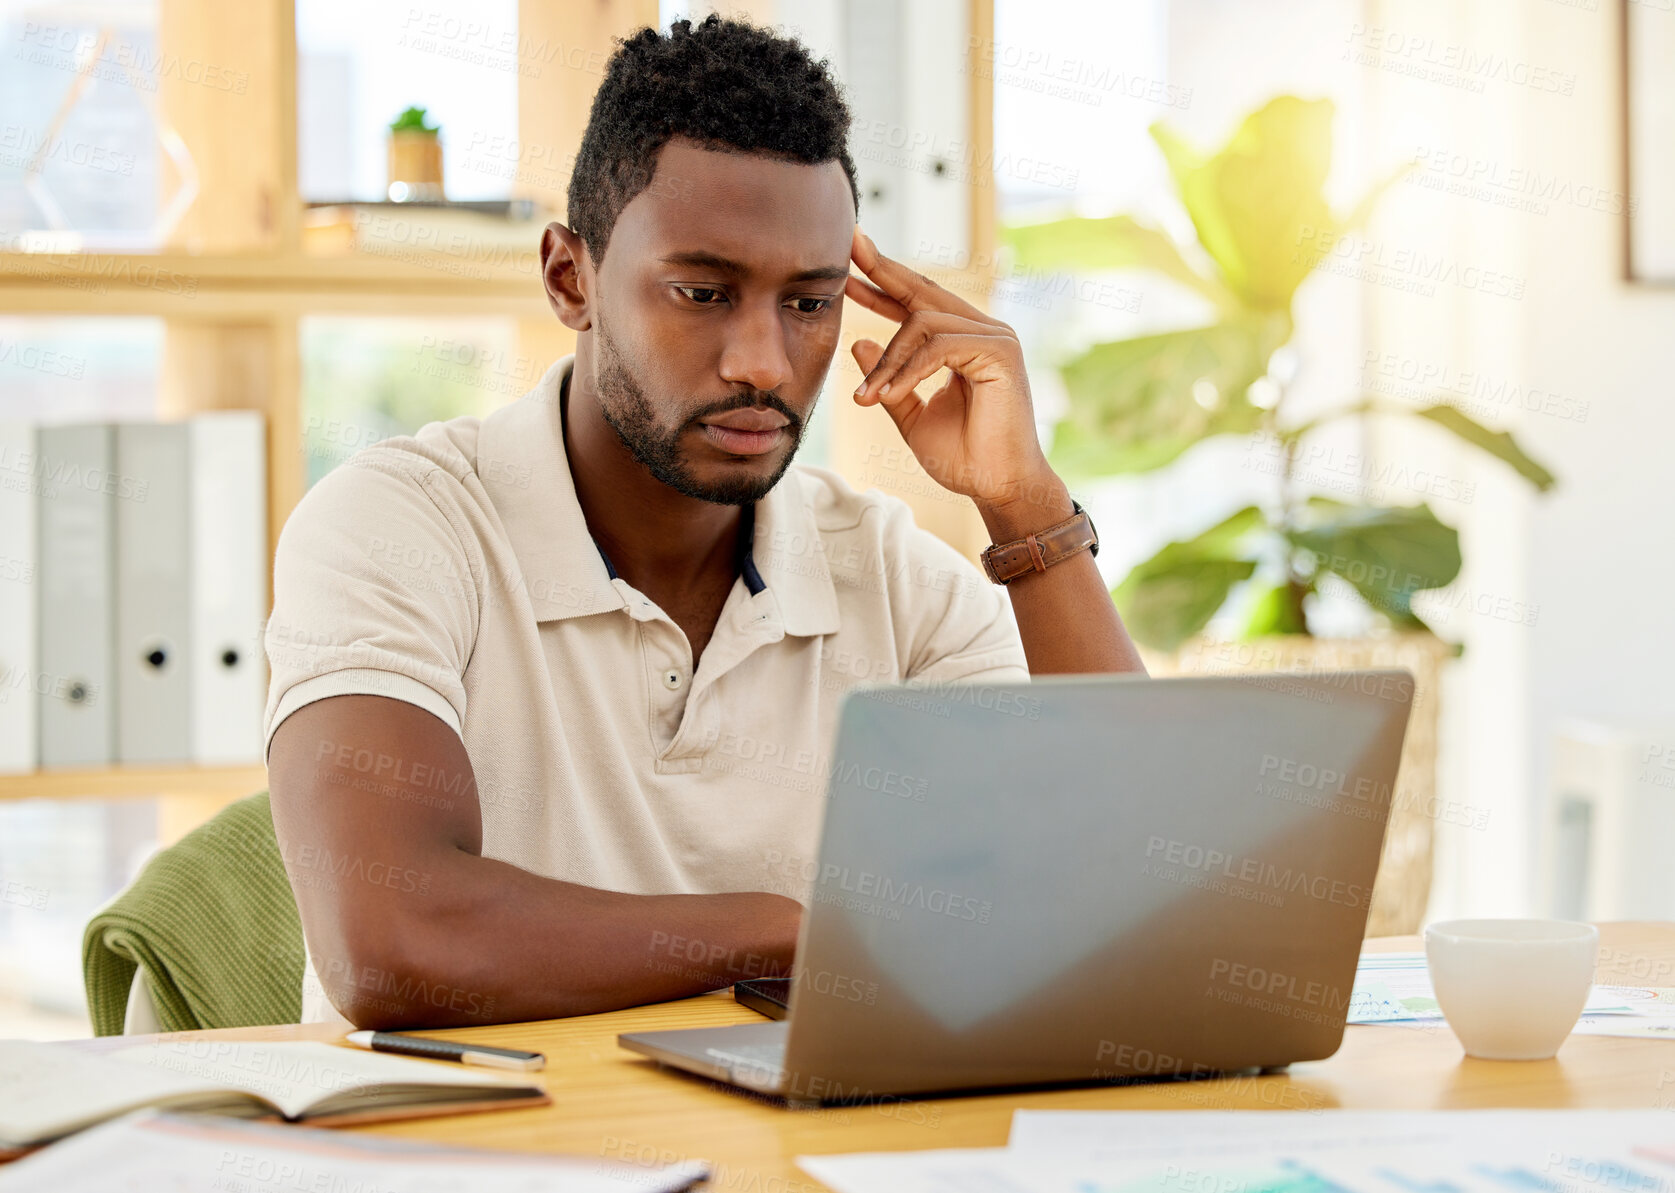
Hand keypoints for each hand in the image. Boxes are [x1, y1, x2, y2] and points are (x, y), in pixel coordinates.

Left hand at [846, 227, 1065, 516]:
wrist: (997, 488)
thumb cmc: (964, 458)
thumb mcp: (911, 416)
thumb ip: (889, 380)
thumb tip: (857, 342)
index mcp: (963, 342)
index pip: (918, 304)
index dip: (883, 285)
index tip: (848, 272)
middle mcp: (982, 332)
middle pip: (924, 291)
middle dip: (883, 272)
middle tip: (850, 250)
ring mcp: (995, 337)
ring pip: (923, 322)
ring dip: (888, 360)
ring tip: (867, 396)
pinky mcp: (1000, 351)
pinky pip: (939, 346)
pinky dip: (908, 370)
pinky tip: (889, 394)